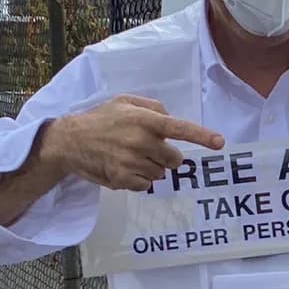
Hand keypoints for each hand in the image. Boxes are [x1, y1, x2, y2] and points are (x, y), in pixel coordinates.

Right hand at [39, 95, 223, 190]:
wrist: (69, 141)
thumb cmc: (101, 119)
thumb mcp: (125, 102)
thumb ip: (153, 107)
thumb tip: (171, 118)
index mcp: (144, 120)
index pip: (179, 128)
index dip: (201, 136)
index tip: (220, 143)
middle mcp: (140, 141)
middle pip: (175, 159)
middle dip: (167, 156)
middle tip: (147, 149)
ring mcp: (132, 162)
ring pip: (161, 174)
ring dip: (152, 168)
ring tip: (130, 157)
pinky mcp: (123, 179)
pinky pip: (147, 185)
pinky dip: (140, 180)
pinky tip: (124, 168)